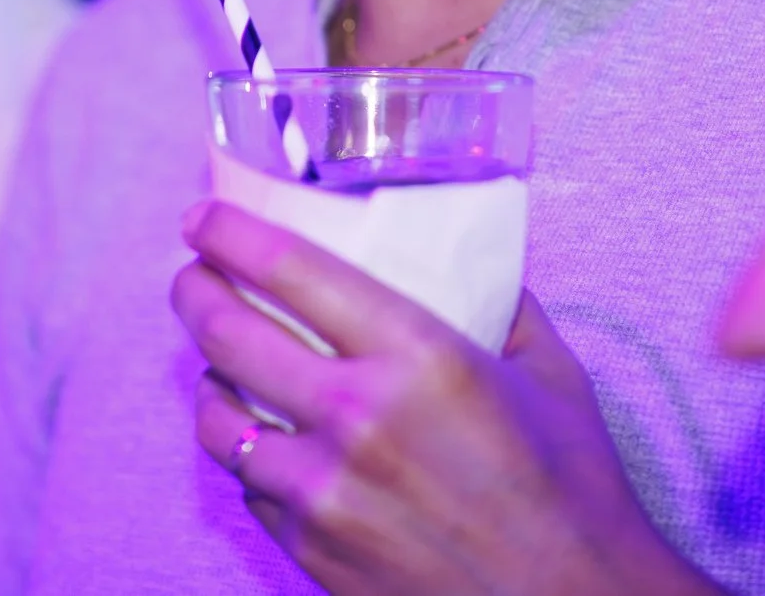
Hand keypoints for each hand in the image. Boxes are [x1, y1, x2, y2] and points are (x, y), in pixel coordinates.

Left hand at [172, 200, 718, 595]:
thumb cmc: (573, 490)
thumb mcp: (551, 374)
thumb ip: (502, 307)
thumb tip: (468, 260)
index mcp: (418, 356)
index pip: (291, 269)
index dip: (230, 232)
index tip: (203, 217)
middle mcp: (357, 417)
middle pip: (227, 334)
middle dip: (194, 292)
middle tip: (191, 276)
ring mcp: (324, 490)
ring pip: (220, 417)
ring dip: (210, 378)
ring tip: (219, 363)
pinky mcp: (311, 549)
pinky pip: (250, 485)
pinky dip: (249, 453)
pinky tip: (264, 440)